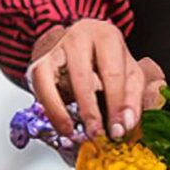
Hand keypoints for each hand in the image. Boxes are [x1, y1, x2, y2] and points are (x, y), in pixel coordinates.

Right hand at [27, 19, 165, 141]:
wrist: (76, 41)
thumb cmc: (104, 57)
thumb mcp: (127, 71)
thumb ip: (132, 98)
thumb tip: (126, 123)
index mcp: (106, 36)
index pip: (113, 73)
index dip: (117, 104)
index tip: (120, 128)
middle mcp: (78, 37)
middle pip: (82, 76)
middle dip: (90, 111)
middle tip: (98, 134)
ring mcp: (54, 48)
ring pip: (53, 80)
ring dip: (62, 112)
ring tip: (74, 133)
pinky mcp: (37, 62)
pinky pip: (39, 88)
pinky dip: (50, 110)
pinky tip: (62, 125)